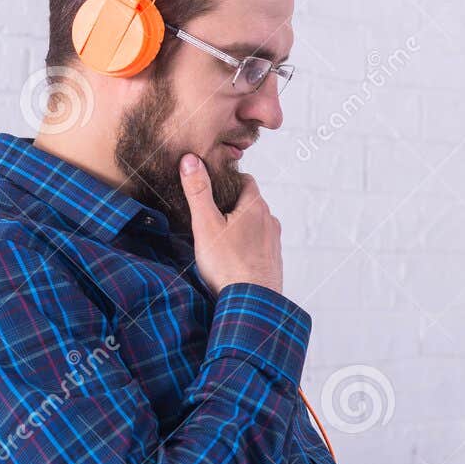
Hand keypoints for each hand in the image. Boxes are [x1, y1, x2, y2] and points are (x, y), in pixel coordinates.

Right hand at [179, 154, 282, 293]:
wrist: (251, 303)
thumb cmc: (227, 264)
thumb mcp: (205, 224)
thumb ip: (198, 191)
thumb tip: (191, 160)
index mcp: (255, 206)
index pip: (245, 180)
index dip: (227, 180)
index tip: (211, 185)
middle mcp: (269, 220)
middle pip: (250, 202)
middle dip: (231, 203)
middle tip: (209, 212)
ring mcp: (273, 241)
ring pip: (255, 224)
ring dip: (240, 225)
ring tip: (219, 236)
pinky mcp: (273, 260)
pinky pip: (259, 244)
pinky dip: (247, 244)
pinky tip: (232, 256)